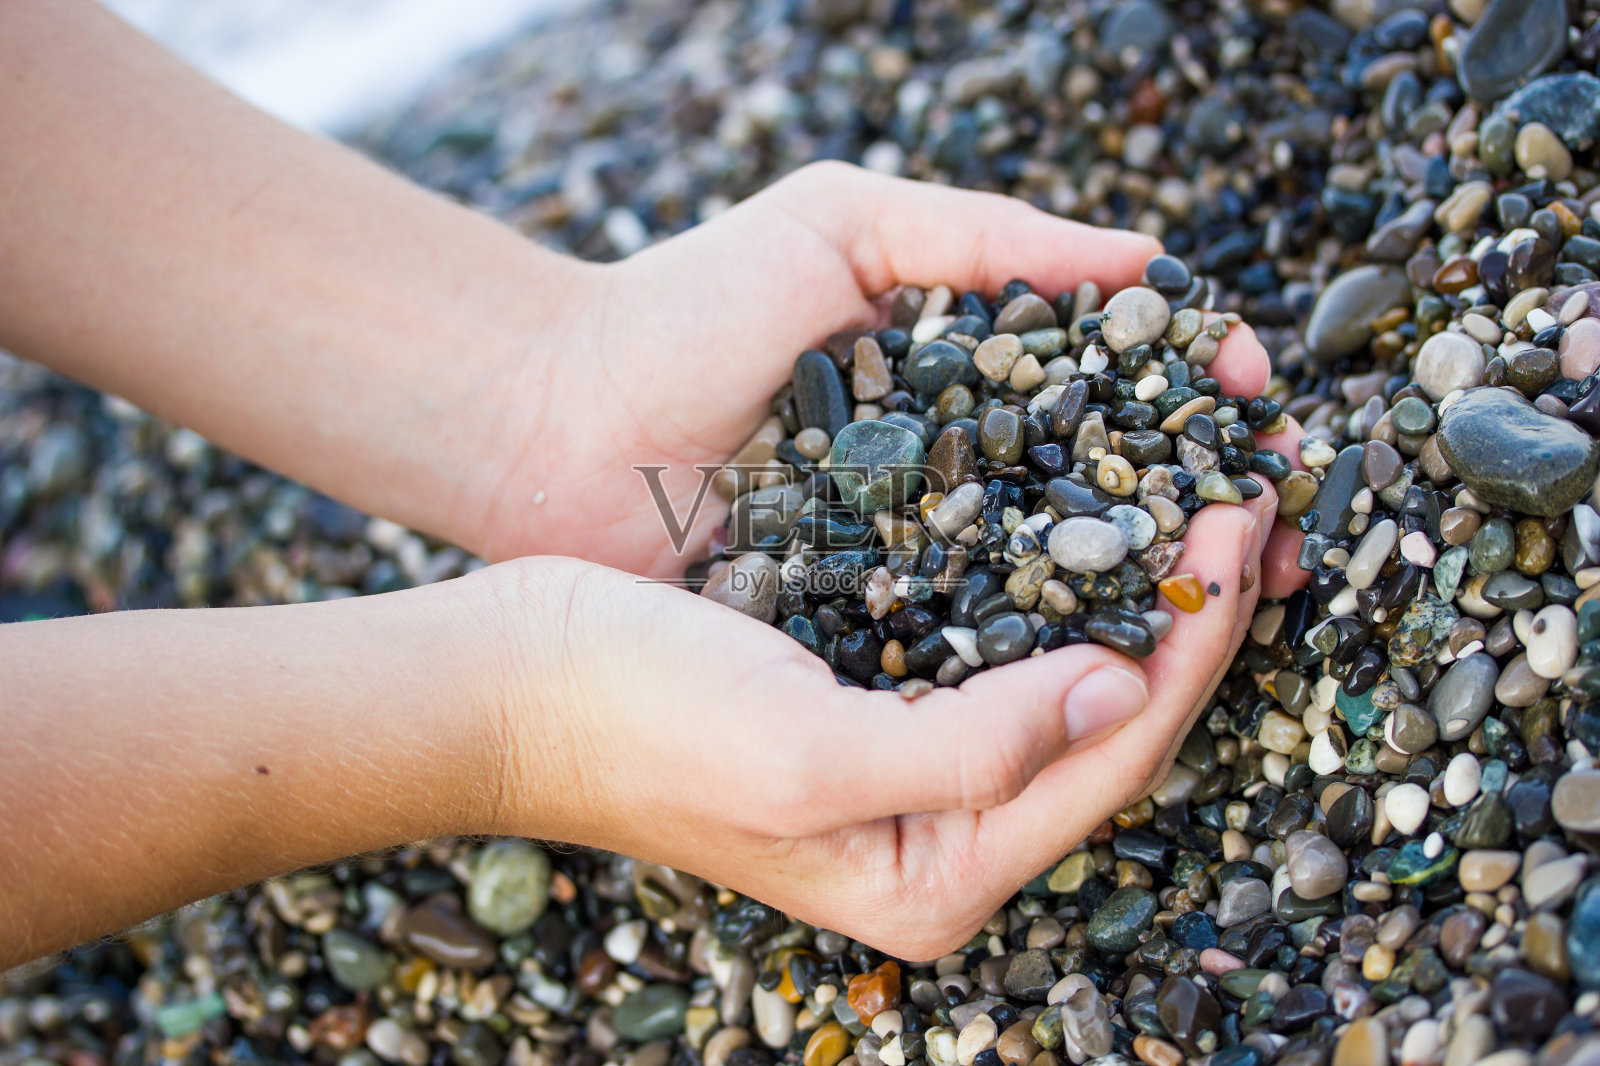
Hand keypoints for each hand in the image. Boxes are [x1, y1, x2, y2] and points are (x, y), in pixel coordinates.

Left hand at [469, 162, 1290, 581]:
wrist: (553, 423)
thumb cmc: (684, 311)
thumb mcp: (839, 229)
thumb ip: (983, 237)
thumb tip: (1147, 266)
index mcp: (958, 390)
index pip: (1109, 400)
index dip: (1194, 409)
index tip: (1262, 416)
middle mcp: (949, 487)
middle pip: (1103, 510)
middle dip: (1200, 517)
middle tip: (1274, 526)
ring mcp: (908, 572)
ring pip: (1053, 599)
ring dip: (1149, 597)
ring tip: (1233, 593)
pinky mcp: (859, 646)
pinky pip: (968, 662)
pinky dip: (1041, 666)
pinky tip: (1119, 662)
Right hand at [489, 479, 1275, 959]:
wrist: (512, 680)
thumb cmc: (637, 724)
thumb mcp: (806, 752)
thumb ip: (970, 750)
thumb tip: (1111, 693)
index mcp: (936, 877)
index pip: (1113, 758)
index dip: (1192, 642)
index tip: (1239, 523)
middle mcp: (938, 831)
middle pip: (1108, 720)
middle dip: (1187, 610)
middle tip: (1246, 491)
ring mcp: (909, 761)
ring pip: (1066, 671)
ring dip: (1134, 583)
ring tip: (1196, 488)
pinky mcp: (878, 691)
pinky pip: (1000, 633)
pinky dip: (1055, 571)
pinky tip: (1087, 504)